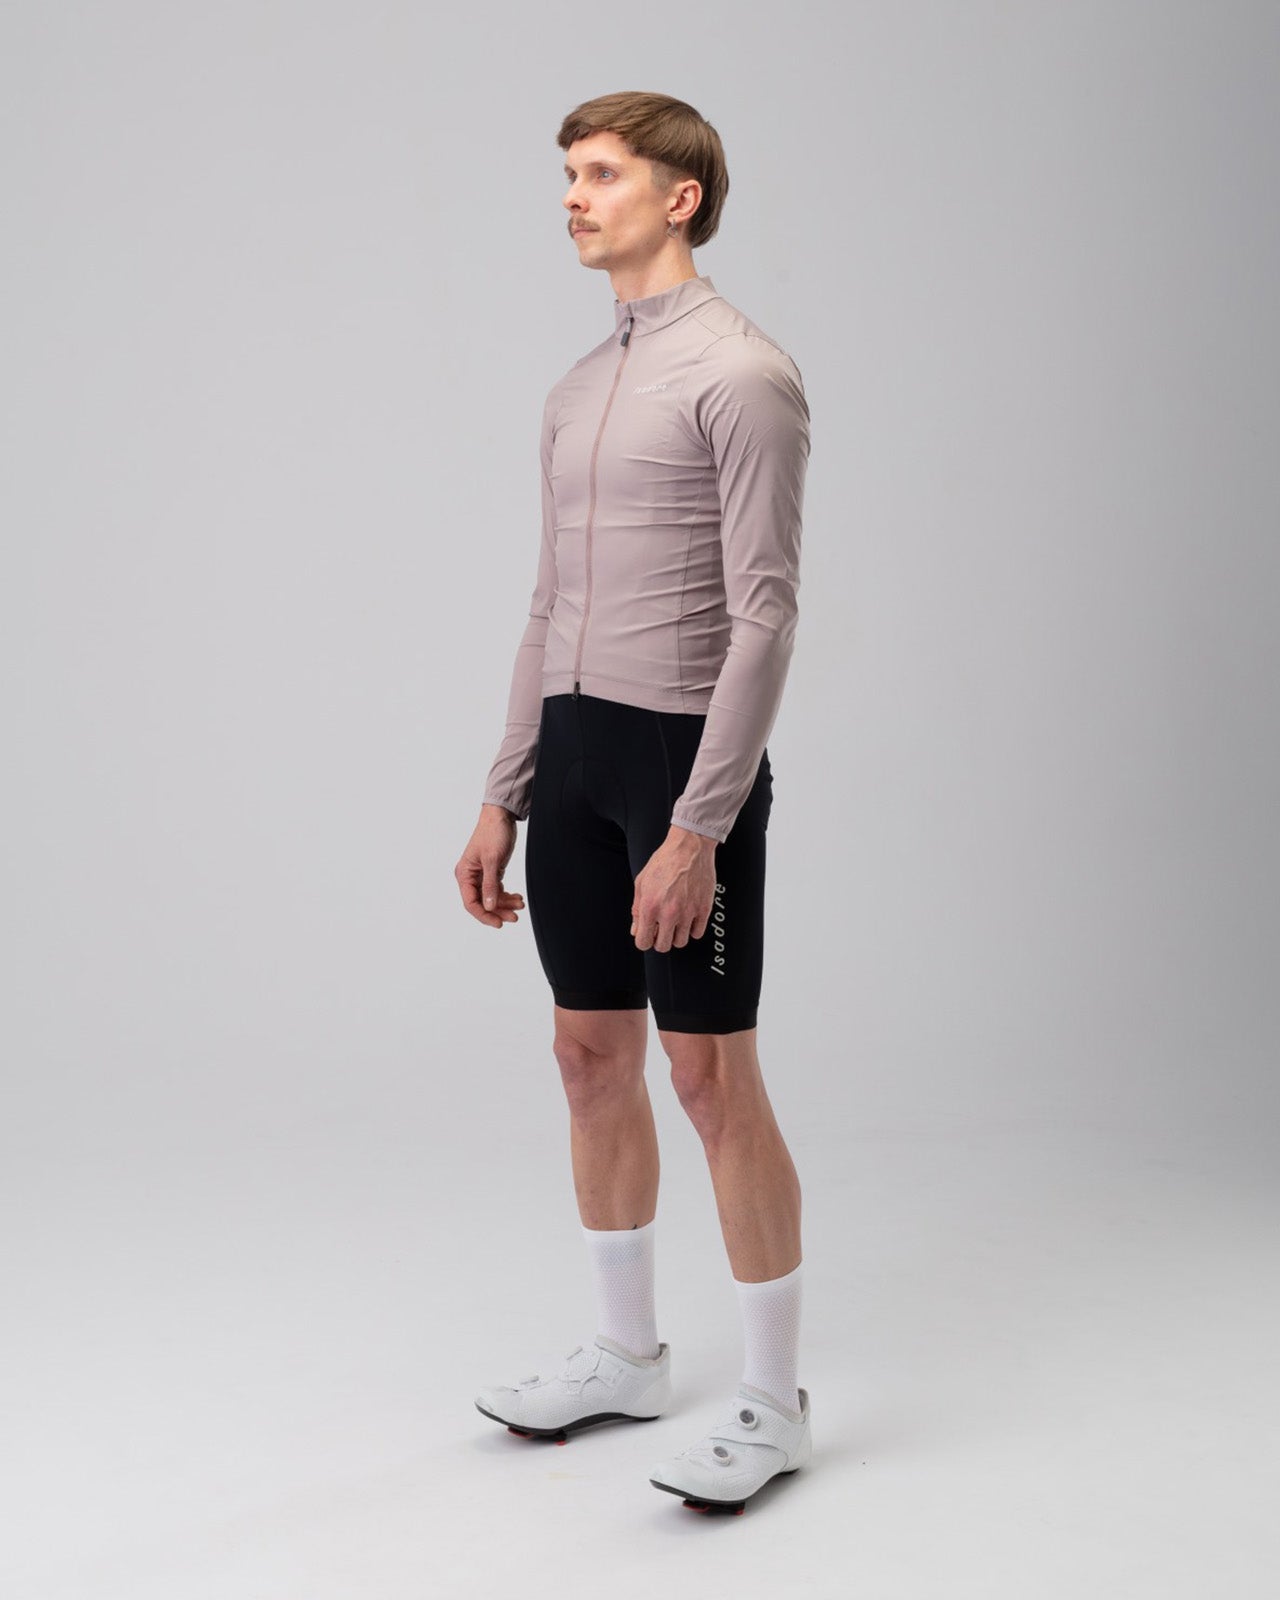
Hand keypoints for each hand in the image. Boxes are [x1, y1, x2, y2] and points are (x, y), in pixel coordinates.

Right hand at [456, 804, 526, 927]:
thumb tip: (488, 906)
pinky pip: (497, 890)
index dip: (484, 915)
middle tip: (514, 917)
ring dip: (505, 904)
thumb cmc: (492, 833)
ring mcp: (481, 875)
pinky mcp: (491, 872)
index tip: (499, 923)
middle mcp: (470, 877)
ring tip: (520, 904)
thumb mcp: (492, 860)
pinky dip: (507, 896)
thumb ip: (490, 885)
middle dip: (498, 911)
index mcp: (464, 874)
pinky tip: (517, 898)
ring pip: (491, 898)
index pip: (470, 903)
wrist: (501, 816)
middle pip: (482, 903)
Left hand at [630, 827, 716, 951]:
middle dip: (660, 940)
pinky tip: (688, 918)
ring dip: (676, 935)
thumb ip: (637, 909)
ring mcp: (688, 912)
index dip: (644, 940)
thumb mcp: (641, 882)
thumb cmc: (665, 860)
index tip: (648, 934)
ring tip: (675, 922)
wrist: (689, 847)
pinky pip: (698, 933)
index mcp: (650, 906)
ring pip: (681, 942)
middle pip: (663, 946)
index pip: (643, 942)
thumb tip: (636, 928)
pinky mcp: (704, 909)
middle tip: (661, 928)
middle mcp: (669, 913)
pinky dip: (692, 929)